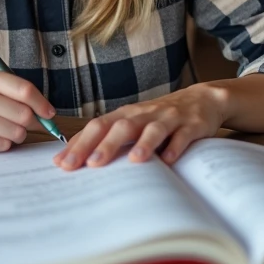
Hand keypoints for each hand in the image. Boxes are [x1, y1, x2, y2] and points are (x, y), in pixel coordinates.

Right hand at [0, 66, 54, 152]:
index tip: (49, 114)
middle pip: (23, 114)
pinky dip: (2, 144)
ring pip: (15, 132)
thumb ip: (9, 91)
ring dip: (16, 135)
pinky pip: (1, 145)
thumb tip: (44, 111)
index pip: (24, 90)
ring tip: (3, 130)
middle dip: (30, 123)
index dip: (42, 104)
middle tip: (24, 125)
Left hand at [53, 84, 227, 169]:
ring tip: (133, 161)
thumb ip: (106, 138)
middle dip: (104, 145)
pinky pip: (182, 136)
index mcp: (125, 115)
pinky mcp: (191, 125)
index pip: (97, 127)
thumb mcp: (131, 123)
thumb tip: (71, 158)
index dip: (80, 144)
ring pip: (152, 129)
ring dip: (143, 144)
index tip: (62, 163)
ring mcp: (168, 118)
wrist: (201, 99)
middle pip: (121, 127)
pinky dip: (175, 147)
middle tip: (88, 164)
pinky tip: (169, 160)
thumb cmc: (158, 117)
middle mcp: (144, 114)